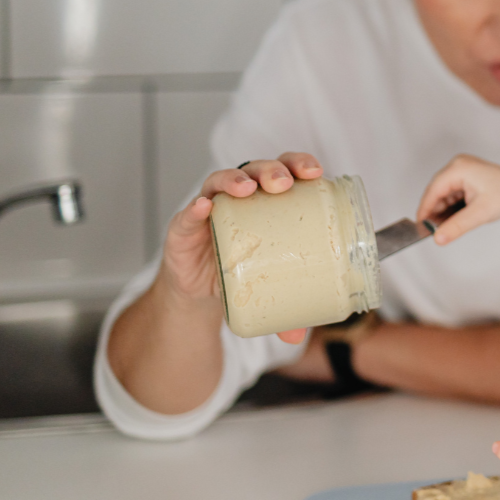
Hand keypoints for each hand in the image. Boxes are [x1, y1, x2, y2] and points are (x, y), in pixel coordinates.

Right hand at [156, 152, 322, 343]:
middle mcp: (240, 200)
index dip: (299, 164)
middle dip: (272, 170)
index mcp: (269, 203)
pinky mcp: (184, 230)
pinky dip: (195, 209)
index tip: (315, 172)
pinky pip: (187, 215)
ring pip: (221, 182)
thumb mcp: (269, 289)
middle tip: (283, 184)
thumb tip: (296, 335)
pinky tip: (203, 207)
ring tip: (248, 189)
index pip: (286, 170)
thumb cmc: (243, 275)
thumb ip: (284, 307)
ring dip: (236, 180)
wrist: (199, 293)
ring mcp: (211, 211)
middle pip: (256, 170)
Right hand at [416, 154, 499, 245]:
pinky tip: (456, 219)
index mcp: (459, 168)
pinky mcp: (467, 179)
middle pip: (437, 192)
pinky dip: (452, 208)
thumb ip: (456, 226)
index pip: (434, 189)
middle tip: (435, 231)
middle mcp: (459, 166)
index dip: (425, 209)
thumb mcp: (480, 213)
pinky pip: (452, 195)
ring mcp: (463, 171)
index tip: (420, 226)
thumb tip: (438, 238)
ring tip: (449, 227)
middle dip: (436, 212)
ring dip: (444, 211)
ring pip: (444, 195)